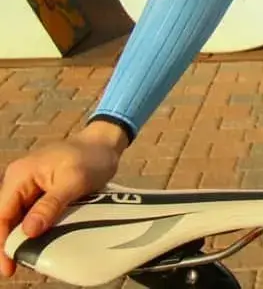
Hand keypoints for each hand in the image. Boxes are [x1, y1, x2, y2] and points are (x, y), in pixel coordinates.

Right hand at [0, 122, 127, 277]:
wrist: (106, 143)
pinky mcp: (40, 191)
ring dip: (23, 236)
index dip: (1, 243)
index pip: (1, 214)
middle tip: (19, 265)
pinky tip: (42, 241)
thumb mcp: (75, 180)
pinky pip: (31, 214)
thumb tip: (29, 232)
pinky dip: (35, 227)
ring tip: (31, 257)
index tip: (9, 266)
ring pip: (18, 218)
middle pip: (6, 218)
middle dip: (11, 242)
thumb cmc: (92, 157)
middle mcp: (19, 180)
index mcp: (20, 175)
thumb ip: (51, 204)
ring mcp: (29, 186)